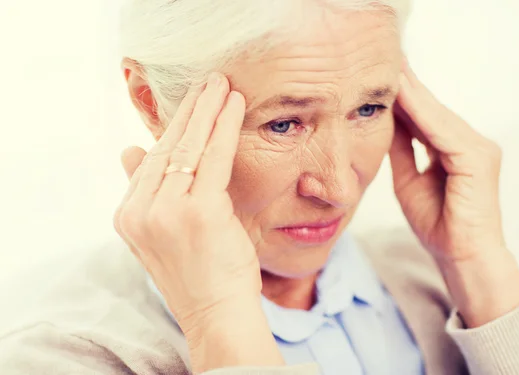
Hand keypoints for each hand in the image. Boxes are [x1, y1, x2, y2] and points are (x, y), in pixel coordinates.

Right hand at [113, 73, 282, 369]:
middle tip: (208, 81)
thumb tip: (129, 151)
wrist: (216, 312)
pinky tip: (234, 104)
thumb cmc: (199, 272)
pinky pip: (214, 156)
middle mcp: (141, 211)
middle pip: (167, 147)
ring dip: (207, 110)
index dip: (172, 127)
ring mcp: (167, 211)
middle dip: (191, 110)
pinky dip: (225, 126)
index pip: (150, 159)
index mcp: (128, 215)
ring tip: (221, 84)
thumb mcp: (162, 232)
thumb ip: (146, 192)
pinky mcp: (199, 211)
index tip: (190, 104)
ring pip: (190, 147)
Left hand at [390, 59, 518, 326]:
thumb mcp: (410, 180)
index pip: (425, 117)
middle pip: (431, 109)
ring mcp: (478, 148)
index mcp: (457, 150)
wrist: (462, 259)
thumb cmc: (439, 225)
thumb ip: (403, 151)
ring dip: (410, 91)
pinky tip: (400, 94)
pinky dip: (420, 112)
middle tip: (382, 59)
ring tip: (387, 69)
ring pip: (436, 114)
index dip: (402, 97)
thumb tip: (384, 124)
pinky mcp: (477, 158)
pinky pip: (442, 131)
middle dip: (406, 86)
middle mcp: (472, 143)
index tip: (380, 78)